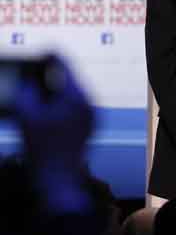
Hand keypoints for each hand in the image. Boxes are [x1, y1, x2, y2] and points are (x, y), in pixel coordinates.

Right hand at [13, 56, 93, 171]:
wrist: (58, 180)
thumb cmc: (42, 150)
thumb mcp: (26, 115)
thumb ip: (25, 90)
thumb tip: (28, 78)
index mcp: (77, 96)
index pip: (63, 63)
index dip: (46, 55)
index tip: (34, 54)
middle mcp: (89, 102)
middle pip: (67, 77)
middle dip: (46, 76)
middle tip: (29, 75)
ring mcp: (91, 114)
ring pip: (69, 92)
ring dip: (50, 91)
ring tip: (32, 94)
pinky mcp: (88, 124)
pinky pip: (72, 105)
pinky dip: (57, 103)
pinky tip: (42, 110)